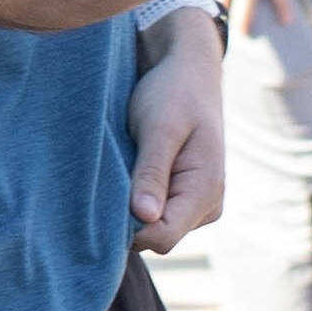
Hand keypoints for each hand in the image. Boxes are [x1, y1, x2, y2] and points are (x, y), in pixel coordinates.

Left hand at [127, 13, 225, 251]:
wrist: (188, 72)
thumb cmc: (173, 93)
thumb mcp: (159, 128)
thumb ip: (152, 173)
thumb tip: (145, 217)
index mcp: (206, 190)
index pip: (162, 237)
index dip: (129, 228)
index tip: (103, 199)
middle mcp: (208, 206)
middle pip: (156, 237)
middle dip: (128, 217)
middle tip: (110, 177)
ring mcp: (197, 205)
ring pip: (153, 228)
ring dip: (131, 207)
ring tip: (122, 169)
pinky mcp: (184, 198)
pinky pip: (155, 215)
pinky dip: (136, 200)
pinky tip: (128, 173)